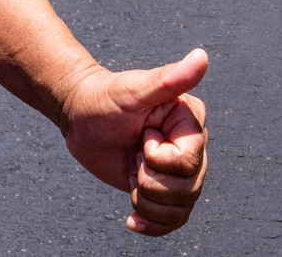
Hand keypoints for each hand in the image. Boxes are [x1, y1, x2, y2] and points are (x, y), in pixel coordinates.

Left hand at [59, 49, 208, 235]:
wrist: (80, 115)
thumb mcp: (133, 89)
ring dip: (147, 203)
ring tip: (131, 176)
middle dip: (150, 182)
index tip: (141, 138)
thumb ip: (169, 78)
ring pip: (181, 209)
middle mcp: (191, 147)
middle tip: (133, 158)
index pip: (190, 161)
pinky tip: (132, 219)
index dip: (159, 158)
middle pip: (188, 190)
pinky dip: (152, 225)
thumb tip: (201, 56)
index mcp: (190, 121)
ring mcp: (177, 170)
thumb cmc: (103, 97)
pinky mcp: (162, 188)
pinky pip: (172, 221)